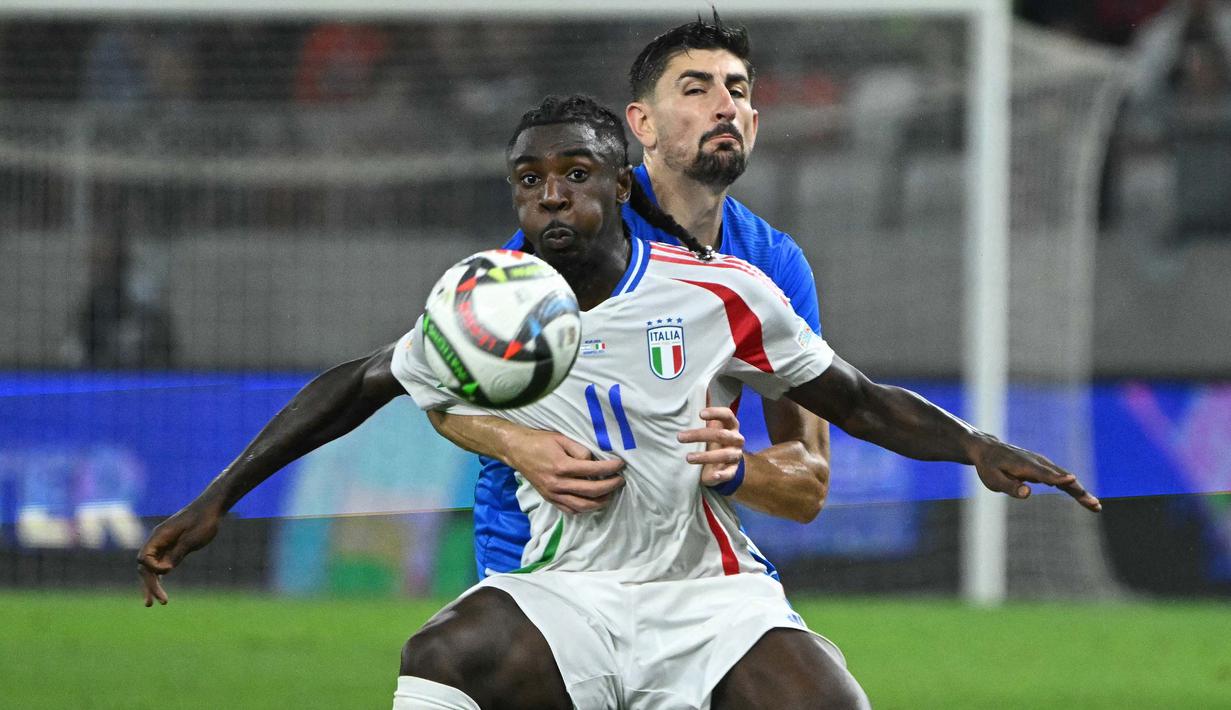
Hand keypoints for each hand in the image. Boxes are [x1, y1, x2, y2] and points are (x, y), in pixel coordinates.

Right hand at [136, 500, 223, 605]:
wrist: (212, 507)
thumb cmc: (203, 520)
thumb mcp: (192, 539)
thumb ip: (178, 554)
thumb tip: (166, 571)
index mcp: (159, 536)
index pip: (144, 558)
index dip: (153, 568)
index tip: (169, 571)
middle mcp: (158, 541)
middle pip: (146, 566)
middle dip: (148, 584)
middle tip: (151, 604)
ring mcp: (164, 544)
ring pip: (152, 567)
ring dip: (152, 584)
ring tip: (154, 603)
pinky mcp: (173, 547)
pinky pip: (161, 564)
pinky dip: (161, 576)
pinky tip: (161, 590)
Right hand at [507, 430, 624, 514]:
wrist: (516, 450)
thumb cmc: (540, 441)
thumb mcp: (561, 438)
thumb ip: (580, 450)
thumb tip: (594, 462)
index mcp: (561, 466)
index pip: (593, 470)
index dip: (610, 468)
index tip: (621, 465)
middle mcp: (557, 483)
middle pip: (591, 491)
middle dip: (610, 486)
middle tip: (620, 480)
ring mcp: (553, 494)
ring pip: (582, 505)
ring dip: (600, 502)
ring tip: (610, 494)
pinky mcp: (549, 499)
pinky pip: (570, 510)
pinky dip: (584, 508)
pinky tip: (592, 502)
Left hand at [677, 407, 745, 488]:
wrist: (726, 462)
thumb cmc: (715, 439)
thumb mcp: (711, 425)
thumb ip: (706, 412)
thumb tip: (699, 387)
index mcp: (731, 425)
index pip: (727, 415)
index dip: (715, 413)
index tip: (699, 414)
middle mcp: (736, 439)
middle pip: (721, 435)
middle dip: (699, 435)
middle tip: (680, 437)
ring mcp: (736, 455)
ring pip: (723, 455)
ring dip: (705, 456)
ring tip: (688, 458)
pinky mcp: (733, 470)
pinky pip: (729, 473)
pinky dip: (721, 475)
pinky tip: (712, 475)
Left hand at [972, 438, 1100, 511]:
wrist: (988, 449)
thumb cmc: (989, 467)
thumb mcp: (992, 479)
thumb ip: (1009, 486)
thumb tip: (1027, 493)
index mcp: (1025, 465)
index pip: (1043, 473)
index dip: (1057, 478)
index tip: (1072, 480)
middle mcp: (1038, 463)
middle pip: (1061, 477)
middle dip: (1078, 490)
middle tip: (1094, 504)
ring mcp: (1043, 464)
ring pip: (1065, 478)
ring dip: (1081, 491)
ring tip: (1095, 506)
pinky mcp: (1044, 468)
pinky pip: (1062, 478)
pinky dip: (1074, 488)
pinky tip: (1085, 499)